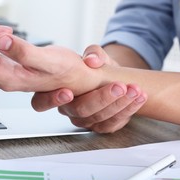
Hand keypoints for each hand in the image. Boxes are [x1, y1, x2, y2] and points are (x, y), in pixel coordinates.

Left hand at [0, 16, 101, 93]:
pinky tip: (7, 34)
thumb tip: (0, 41)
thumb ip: (23, 52)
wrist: (75, 78)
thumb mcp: (48, 60)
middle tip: (3, 25)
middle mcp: (0, 77)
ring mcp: (1, 71)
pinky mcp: (6, 65)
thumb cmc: (65, 71)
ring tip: (7, 29)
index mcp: (6, 79)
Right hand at [31, 45, 147, 132]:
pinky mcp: (100, 126)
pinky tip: (138, 98)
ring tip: (134, 90)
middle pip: (79, 110)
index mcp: (55, 91)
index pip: (42, 102)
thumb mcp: (94, 55)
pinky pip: (113, 123)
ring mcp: (84, 120)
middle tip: (119, 87)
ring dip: (120, 104)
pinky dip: (129, 110)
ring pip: (99, 118)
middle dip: (101, 99)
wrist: (112, 78)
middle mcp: (67, 109)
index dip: (53, 99)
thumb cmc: (95, 68)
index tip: (68, 92)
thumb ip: (93, 54)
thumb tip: (92, 60)